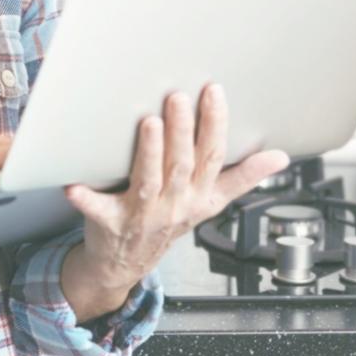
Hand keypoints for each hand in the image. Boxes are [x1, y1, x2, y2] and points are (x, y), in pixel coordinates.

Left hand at [63, 84, 289, 303]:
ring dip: (149, 153)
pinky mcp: (109, 223)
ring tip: (149, 122)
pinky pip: (98, 210)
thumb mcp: (210, 202)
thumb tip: (280, 157)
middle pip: (182, 165)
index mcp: (198, 197)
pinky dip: (87, 198)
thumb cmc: (167, 224)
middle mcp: (173, 205)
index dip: (216, 125)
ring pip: (149, 182)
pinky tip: (75, 185)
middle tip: (178, 97)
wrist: (125, 264)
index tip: (214, 91)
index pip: (212, 157)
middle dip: (182, 131)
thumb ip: (242, 177)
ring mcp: (141, 215)